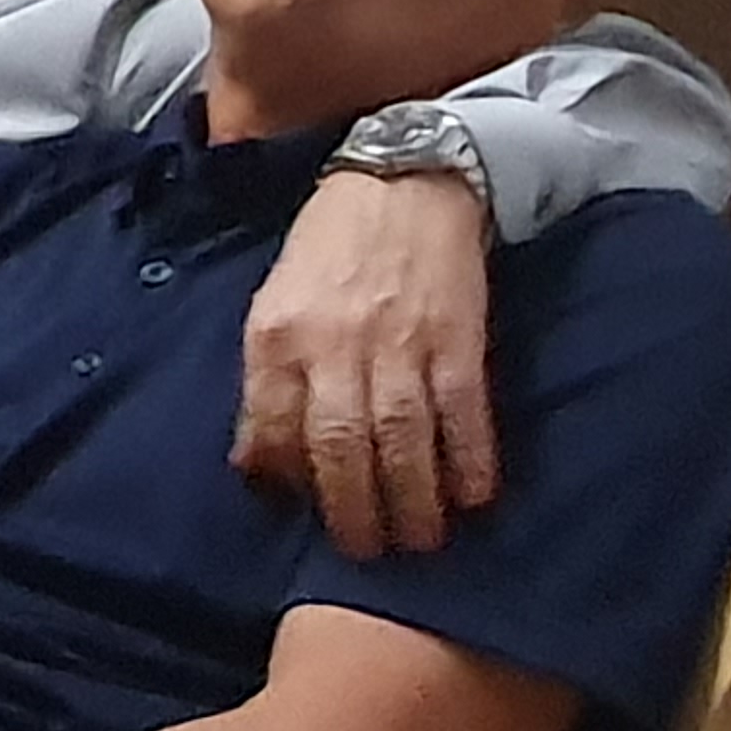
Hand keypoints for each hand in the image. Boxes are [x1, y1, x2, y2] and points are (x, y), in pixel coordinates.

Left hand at [236, 168, 495, 558]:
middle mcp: (334, 345)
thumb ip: (265, 381)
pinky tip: (474, 498)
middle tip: (369, 552)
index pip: (271, 428)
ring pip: (403, 439)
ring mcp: (399, 343)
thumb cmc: (328, 249)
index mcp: (277, 337)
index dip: (287, 481)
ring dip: (413, 500)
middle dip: (355, 511)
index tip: (300, 515)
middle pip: (341, 446)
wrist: (403, 178)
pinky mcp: (457, 337)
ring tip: (420, 541)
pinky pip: (464, 412)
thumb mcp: (272, 304)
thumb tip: (257, 464)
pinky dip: (471, 460)